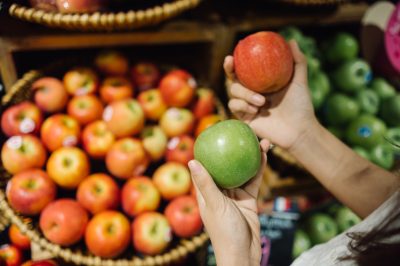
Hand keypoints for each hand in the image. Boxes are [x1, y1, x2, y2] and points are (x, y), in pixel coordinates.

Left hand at [188, 139, 269, 265]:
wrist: (244, 254)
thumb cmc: (224, 232)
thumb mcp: (214, 205)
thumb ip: (205, 183)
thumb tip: (191, 160)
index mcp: (205, 192)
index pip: (204, 167)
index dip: (207, 151)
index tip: (212, 133)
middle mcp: (219, 191)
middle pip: (225, 165)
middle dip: (232, 149)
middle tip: (239, 133)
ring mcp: (234, 194)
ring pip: (241, 170)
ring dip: (249, 156)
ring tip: (257, 139)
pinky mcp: (248, 199)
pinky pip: (253, 180)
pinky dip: (259, 168)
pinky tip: (265, 154)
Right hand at [226, 40, 315, 149]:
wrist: (299, 130)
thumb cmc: (301, 106)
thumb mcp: (299, 81)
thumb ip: (297, 61)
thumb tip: (291, 40)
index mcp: (261, 83)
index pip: (244, 70)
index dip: (236, 61)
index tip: (233, 53)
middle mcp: (252, 93)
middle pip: (233, 79)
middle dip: (229, 70)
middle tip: (230, 63)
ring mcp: (247, 105)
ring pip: (233, 92)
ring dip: (245, 94)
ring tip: (261, 101)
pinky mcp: (244, 118)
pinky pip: (234, 106)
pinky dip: (243, 105)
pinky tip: (256, 110)